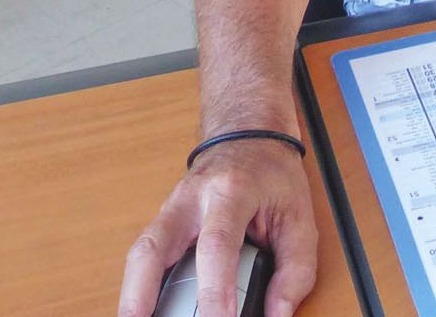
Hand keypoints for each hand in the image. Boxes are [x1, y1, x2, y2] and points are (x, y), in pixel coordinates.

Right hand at [119, 140, 317, 316]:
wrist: (246, 136)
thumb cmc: (272, 176)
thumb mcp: (300, 216)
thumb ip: (295, 269)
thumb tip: (277, 314)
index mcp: (231, 191)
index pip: (216, 245)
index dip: (214, 290)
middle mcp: (190, 200)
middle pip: (153, 248)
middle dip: (141, 294)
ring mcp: (169, 211)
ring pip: (139, 256)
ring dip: (134, 296)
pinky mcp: (161, 226)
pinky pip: (143, 262)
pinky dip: (140, 290)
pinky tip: (147, 311)